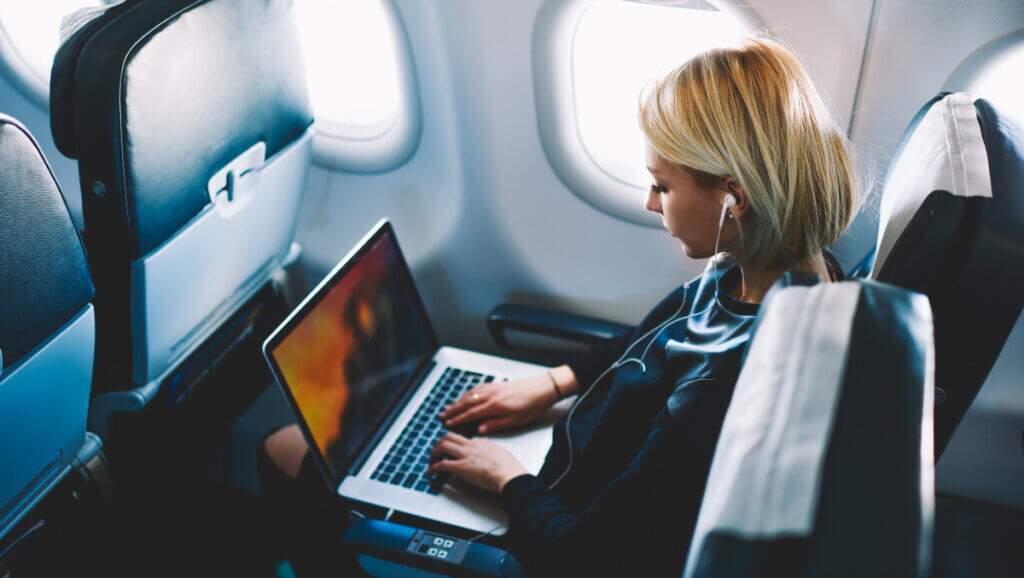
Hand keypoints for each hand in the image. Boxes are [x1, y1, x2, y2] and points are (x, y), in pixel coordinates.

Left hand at [428, 432, 528, 492]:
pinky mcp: (461, 467)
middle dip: (438, 443)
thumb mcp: (500, 452)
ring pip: (442, 446)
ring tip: (431, 461)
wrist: (509, 474)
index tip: (448, 449)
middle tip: (435, 451)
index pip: (461, 438)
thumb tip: (488, 452)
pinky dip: (433, 467)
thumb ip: (490, 450)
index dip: (452, 443)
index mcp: (480, 442)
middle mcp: (471, 446)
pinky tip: (431, 472)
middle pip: (448, 437)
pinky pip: (442, 464)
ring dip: (433, 454)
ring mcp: (465, 455)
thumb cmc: (509, 467)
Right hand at [438, 373, 558, 433]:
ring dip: (458, 400)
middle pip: (467, 402)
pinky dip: (468, 392)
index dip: (458, 419)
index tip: (448, 424)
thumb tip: (480, 429)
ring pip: (470, 394)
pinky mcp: (498, 384)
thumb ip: (496, 424)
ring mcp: (494, 388)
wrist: (543, 388)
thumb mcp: (515, 420)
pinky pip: (477, 387)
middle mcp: (491, 395)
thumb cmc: (532, 405)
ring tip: (449, 406)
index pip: (471, 414)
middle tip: (442, 415)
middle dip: (453, 409)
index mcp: (494, 406)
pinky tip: (467, 394)